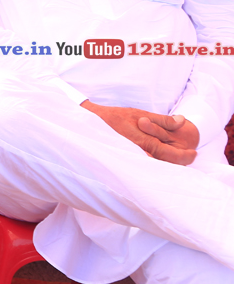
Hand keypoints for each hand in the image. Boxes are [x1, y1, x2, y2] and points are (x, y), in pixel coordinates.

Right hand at [82, 101, 199, 165]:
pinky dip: (154, 168)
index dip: (185, 156)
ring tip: (175, 161)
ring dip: (167, 166)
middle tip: (189, 158)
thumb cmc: (115, 117)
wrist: (90, 122)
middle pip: (166, 165)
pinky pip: (143, 168)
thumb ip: (162, 120)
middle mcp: (139, 153)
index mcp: (145, 141)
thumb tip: (182, 121)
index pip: (171, 154)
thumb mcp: (140, 114)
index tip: (194, 154)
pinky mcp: (124, 161)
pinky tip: (157, 165)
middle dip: (179, 163)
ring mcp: (131, 159)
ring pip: (156, 169)